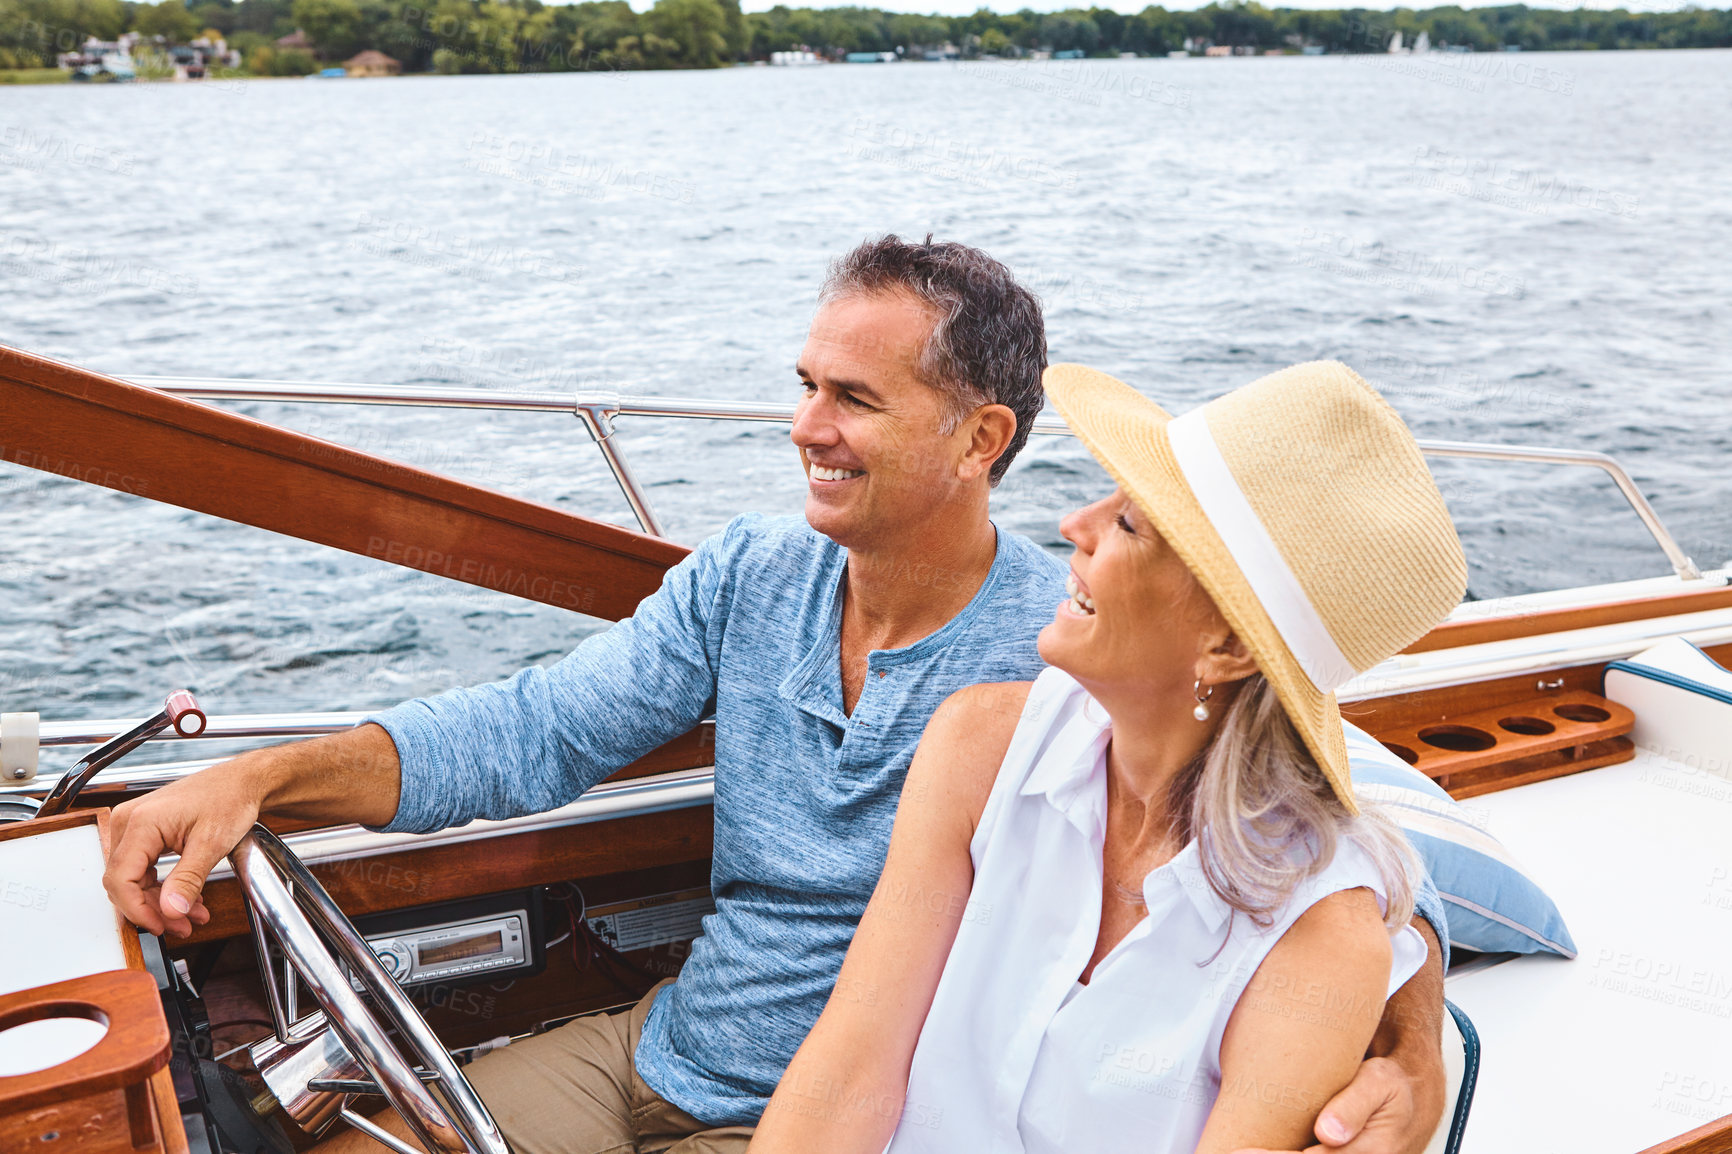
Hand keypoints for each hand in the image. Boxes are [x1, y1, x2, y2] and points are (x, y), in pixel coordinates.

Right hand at [102, 755, 268, 936]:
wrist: (241, 781)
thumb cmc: (229, 798)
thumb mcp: (212, 843)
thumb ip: (188, 879)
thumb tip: (170, 911)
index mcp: (141, 822)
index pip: (120, 880)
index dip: (138, 910)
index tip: (161, 925)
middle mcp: (129, 822)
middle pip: (125, 882)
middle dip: (154, 909)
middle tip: (183, 926)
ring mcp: (134, 826)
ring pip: (134, 879)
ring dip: (162, 901)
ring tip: (193, 914)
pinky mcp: (144, 832)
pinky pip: (144, 868)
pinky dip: (164, 886)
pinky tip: (187, 898)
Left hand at [1231, 1053, 1445, 1153]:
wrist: (1412, 1098)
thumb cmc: (1391, 1085)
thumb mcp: (1380, 1083)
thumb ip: (1353, 1106)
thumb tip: (1328, 1133)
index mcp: (1371, 1153)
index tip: (1241, 1153)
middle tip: (1231, 1152)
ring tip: (1236, 1150)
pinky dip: (1285, 1152)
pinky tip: (1253, 1150)